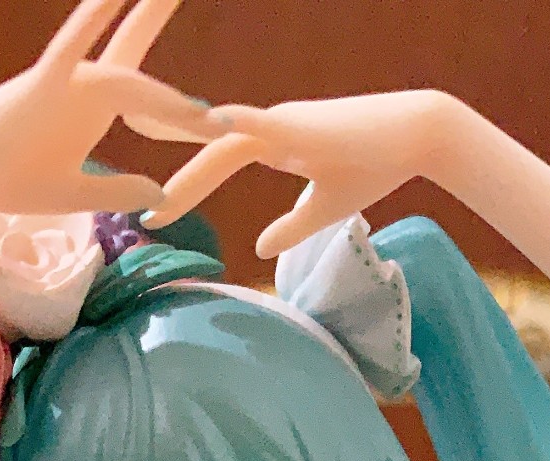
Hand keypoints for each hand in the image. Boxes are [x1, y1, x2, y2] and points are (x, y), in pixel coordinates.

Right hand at [0, 0, 212, 228]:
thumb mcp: (76, 193)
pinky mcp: (42, 84)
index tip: (221, 125)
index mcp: (94, 109)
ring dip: (151, 38)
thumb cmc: (11, 186)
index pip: (151, 101)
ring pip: (124, 67)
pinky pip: (72, 45)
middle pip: (136, 47)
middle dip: (158, 16)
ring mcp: (65, 81)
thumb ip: (117, 191)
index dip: (185, 113)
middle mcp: (84, 86)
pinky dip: (94, 19)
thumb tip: (158, 193)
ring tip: (173, 0)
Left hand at [140, 89, 457, 254]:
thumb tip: (261, 250)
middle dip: (172, 180)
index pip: (215, 162)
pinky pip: (262, 124)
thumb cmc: (375, 167)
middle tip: (134, 210)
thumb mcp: (326, 209)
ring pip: (224, 142)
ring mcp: (284, 122)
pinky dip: (235, 124)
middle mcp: (269, 126)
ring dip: (190, 170)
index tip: (152, 214)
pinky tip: (207, 127)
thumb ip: (291, 226)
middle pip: (207, 151)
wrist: (416, 137)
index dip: (184, 186)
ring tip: (158, 196)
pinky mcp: (304, 124)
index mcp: (272, 143)